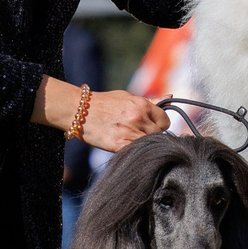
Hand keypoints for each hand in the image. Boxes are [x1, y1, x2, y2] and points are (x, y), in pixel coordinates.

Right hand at [36, 79, 169, 151]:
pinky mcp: (120, 145)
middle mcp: (139, 118)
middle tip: (137, 133)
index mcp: (142, 105)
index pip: (165, 121)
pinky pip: (135, 151)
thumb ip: (149, 101)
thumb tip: (169, 97)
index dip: (159, 125)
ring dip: (141, 144)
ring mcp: (130, 132)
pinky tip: (123, 144)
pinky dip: (132, 150)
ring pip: (148, 144)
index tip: (150, 126)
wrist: (79, 111)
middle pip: (158, 135)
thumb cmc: (104, 103)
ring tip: (128, 138)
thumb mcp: (127, 97)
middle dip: (151, 135)